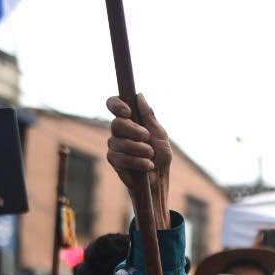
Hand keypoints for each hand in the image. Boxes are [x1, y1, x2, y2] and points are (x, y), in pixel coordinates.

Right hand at [105, 94, 172, 219]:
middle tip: (147, 138)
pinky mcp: (113, 160)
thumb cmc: (160, 156)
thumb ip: (149, 116)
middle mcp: (119, 131)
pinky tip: (146, 165)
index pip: (114, 104)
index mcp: (130, 120)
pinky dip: (137, 161)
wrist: (159, 179)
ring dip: (139, 149)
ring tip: (151, 156)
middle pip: (116, 123)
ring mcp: (114, 145)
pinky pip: (120, 157)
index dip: (116, 104)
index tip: (128, 112)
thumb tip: (139, 96)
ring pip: (119, 142)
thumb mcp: (159, 134)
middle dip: (133, 131)